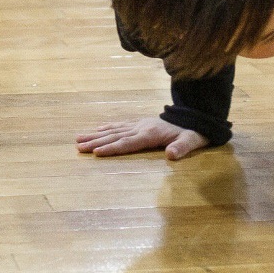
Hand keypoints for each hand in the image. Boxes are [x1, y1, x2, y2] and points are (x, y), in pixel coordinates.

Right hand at [76, 116, 209, 159]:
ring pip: (113, 130)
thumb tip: (171, 156)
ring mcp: (139, 123)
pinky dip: (107, 127)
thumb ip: (182, 148)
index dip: (112, 148)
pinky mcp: (140, 123)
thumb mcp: (192, 141)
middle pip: (115, 136)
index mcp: (151, 134)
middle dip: (96, 142)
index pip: (128, 143)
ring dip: (96, 135)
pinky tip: (97, 129)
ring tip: (79, 139)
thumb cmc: (193, 132)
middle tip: (78, 147)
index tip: (96, 153)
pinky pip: (120, 124)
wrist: (195, 116)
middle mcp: (141, 127)